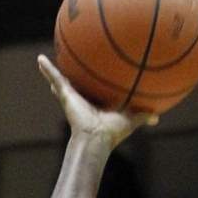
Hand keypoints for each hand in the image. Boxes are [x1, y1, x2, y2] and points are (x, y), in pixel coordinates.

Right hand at [37, 54, 155, 150]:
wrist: (96, 138)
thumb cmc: (112, 133)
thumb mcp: (131, 119)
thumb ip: (143, 116)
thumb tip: (157, 119)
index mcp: (95, 105)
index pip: (91, 93)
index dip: (89, 86)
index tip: (89, 78)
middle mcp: (81, 100)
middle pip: (74, 86)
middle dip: (69, 79)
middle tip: (67, 67)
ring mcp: (71, 97)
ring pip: (61, 81)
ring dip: (52, 71)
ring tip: (44, 60)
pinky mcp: (65, 95)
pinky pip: (55, 78)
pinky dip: (47, 69)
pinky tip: (40, 59)